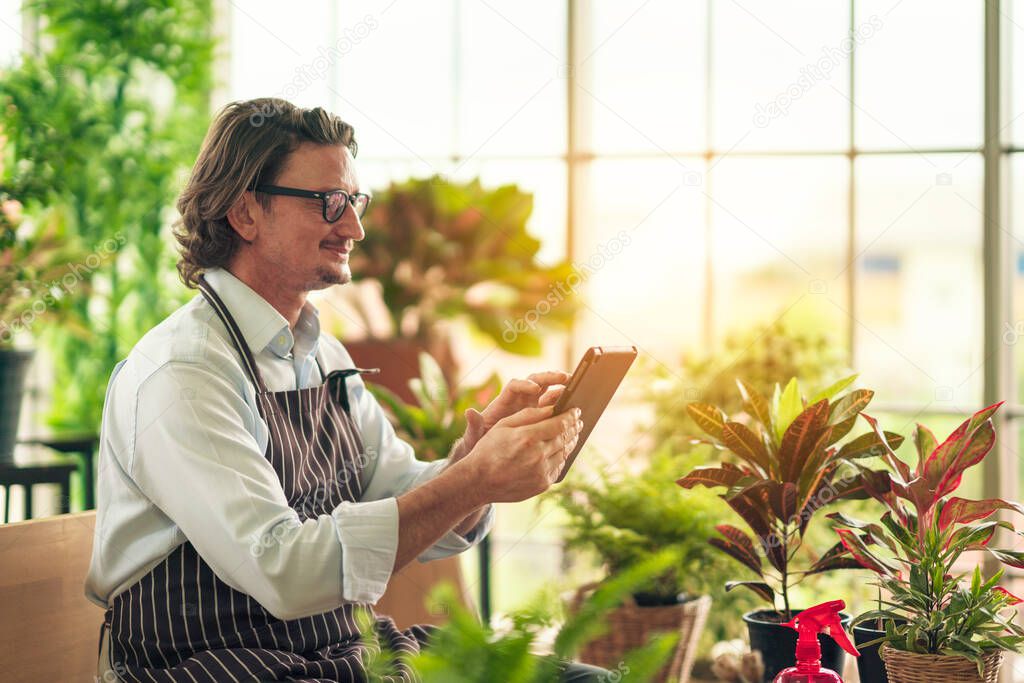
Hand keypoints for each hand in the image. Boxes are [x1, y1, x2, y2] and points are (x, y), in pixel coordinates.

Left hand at [460, 370, 570, 456]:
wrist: (489, 458)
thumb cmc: (479, 445)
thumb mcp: (475, 437)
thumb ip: (474, 425)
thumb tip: (469, 412)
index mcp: (504, 402)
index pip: (514, 386)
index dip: (525, 385)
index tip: (534, 389)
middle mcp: (520, 401)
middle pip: (536, 381)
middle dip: (550, 378)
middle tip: (564, 378)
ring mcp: (533, 408)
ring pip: (549, 392)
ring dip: (562, 388)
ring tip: (575, 388)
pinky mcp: (542, 418)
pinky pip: (555, 407)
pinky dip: (564, 406)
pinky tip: (575, 410)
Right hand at [461, 404, 583, 502]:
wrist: (479, 481)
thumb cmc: (488, 449)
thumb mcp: (503, 425)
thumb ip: (528, 415)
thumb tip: (551, 408)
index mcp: (528, 437)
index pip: (560, 423)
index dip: (571, 416)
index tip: (576, 410)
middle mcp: (538, 455)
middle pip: (565, 438)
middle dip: (574, 427)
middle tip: (578, 421)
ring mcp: (541, 471)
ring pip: (565, 453)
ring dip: (571, 442)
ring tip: (572, 434)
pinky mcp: (542, 484)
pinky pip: (558, 467)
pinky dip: (562, 457)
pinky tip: (561, 451)